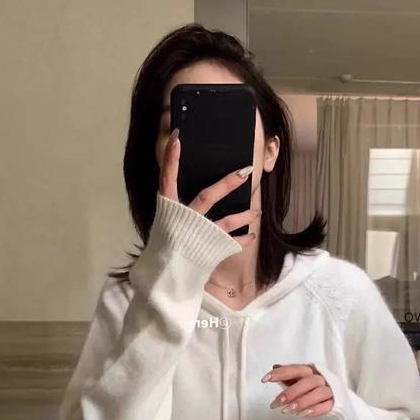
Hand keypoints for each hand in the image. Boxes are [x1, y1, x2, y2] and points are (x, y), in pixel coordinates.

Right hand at [160, 129, 258, 247]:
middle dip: (227, 184)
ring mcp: (198, 235)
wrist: (163, 280)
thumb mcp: (164, 226)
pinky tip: (251, 236)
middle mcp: (183, 219)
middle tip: (245, 171)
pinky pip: (230, 243)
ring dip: (243, 215)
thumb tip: (181, 196)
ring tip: (256, 211)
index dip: (171, 160)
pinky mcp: (209, 250)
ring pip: (224, 221)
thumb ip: (174, 211)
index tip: (177, 139)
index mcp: (168, 211)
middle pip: (207, 196)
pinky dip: (242, 239)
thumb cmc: (163, 250)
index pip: (167, 180)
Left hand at [262, 364, 333, 417]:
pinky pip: (327, 406)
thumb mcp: (299, 381)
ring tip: (287, 411)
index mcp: (311, 370)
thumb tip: (274, 366)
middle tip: (276, 403)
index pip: (296, 369)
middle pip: (308, 381)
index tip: (265, 379)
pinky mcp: (336, 403)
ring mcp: (330, 390)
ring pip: (319, 393)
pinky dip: (314, 410)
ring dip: (302, 402)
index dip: (281, 373)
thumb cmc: (312, 389)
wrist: (336, 399)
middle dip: (291, 392)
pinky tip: (302, 415)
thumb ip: (288, 376)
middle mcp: (321, 378)